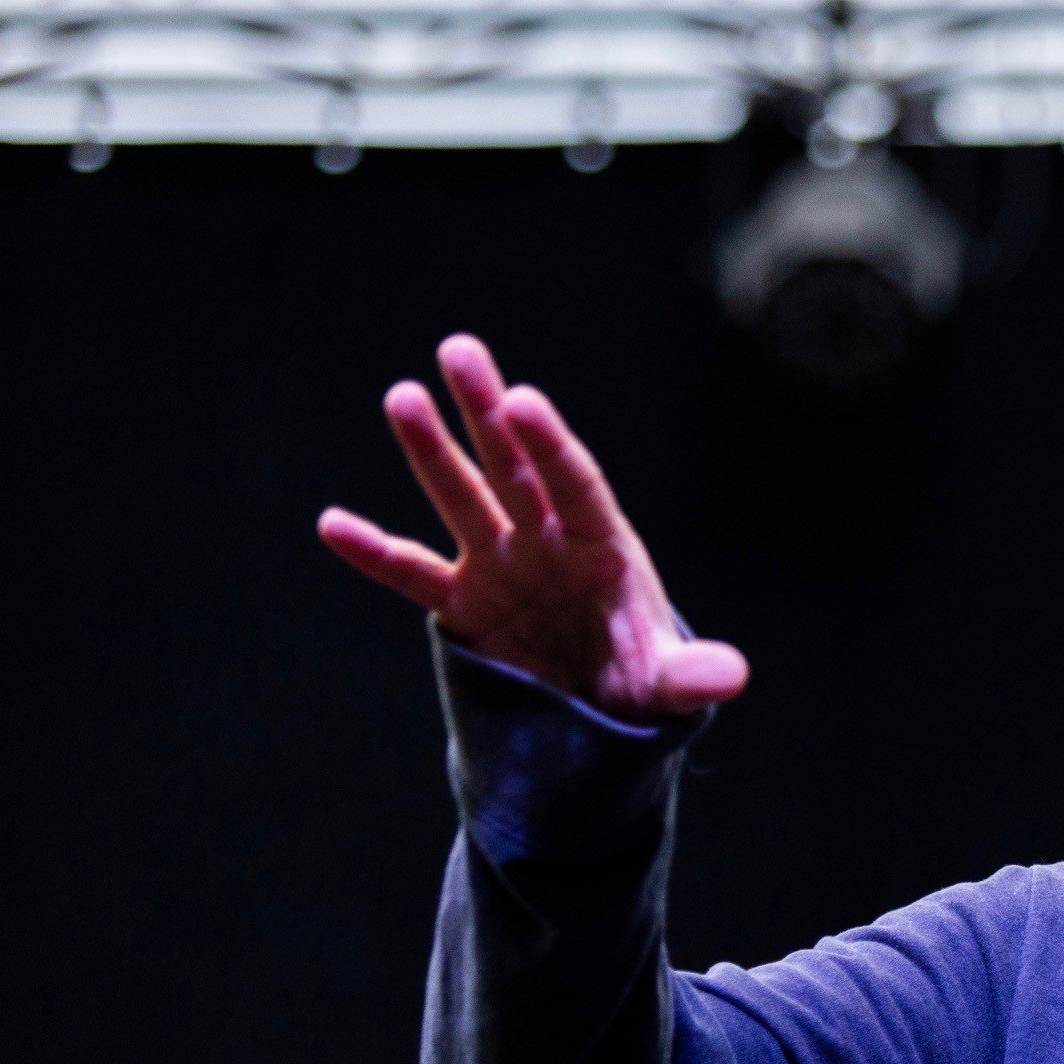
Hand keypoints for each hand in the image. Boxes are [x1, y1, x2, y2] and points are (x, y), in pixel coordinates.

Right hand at [317, 336, 747, 718]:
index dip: (549, 443)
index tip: (521, 399)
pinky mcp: (463, 603)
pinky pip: (411, 573)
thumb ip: (691, 676)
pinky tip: (332, 524)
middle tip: (460, 351)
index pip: (575, 484)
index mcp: (603, 546)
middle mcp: (547, 541)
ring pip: (462, 498)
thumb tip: (732, 677)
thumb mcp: (667, 683)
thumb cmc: (640, 680)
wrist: (596, 713)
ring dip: (432, 451)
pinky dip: (374, 551)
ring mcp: (500, 565)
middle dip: (487, 412)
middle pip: (515, 468)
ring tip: (402, 396)